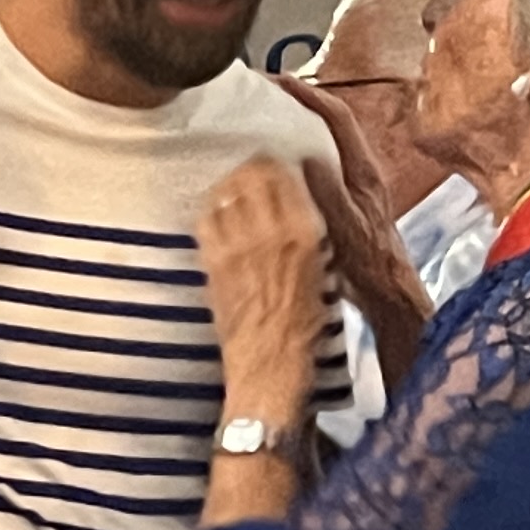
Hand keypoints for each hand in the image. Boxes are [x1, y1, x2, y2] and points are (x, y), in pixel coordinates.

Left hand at [197, 154, 329, 418]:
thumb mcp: (323, 276)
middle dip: (250, 165)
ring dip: (228, 182)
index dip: (276, 163)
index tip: (274, 160)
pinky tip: (213, 209)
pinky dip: (209, 208)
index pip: (285, 175)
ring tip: (231, 182)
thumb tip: (296, 213)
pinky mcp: (213, 265)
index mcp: (306, 234)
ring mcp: (236, 248)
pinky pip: (206, 221)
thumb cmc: (304, 330)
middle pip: (252, 175)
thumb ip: (308, 239)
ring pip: (226, 192)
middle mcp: (271, 234)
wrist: (270, 370)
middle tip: (250, 165)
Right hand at [274, 77, 434, 339]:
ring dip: (300, 125)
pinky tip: (278, 161)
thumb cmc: (369, 263)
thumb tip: (304, 156)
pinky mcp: (346, 201)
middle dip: (302, 101)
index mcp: (362, 170)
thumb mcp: (345, 227)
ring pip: (327, 142)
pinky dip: (299, 151)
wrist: (388, 292)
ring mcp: (355, 185)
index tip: (276, 80)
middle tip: (266, 92)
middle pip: (332, 122)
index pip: (337, 117)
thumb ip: (328, 191)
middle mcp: (360, 171)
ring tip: (266, 118)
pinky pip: (321, 163)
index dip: (308, 94)